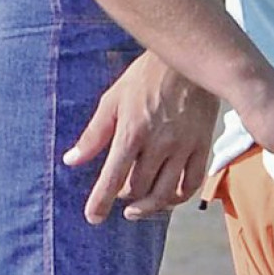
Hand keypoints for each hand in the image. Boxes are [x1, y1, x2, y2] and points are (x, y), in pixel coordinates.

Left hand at [64, 51, 219, 224]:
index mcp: (132, 131)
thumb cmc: (147, 75)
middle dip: (124, 198)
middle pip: (138, 189)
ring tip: (137, 208)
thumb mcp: (114, 99)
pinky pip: (192, 183)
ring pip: (164, 193)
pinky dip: (178, 197)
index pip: (113, 178)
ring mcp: (183, 146)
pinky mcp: (202, 144)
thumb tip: (71, 160)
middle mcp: (159, 143)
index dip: (100, 203)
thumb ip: (94, 134)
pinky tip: (168, 197)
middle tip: (119, 195)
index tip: (94, 217)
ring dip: (148, 206)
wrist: (189, 57)